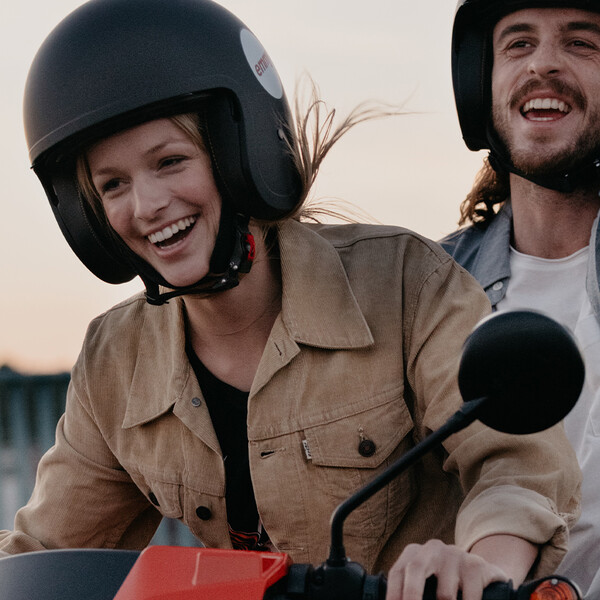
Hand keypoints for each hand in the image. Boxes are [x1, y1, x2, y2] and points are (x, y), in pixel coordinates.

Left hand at [386, 539, 507, 599]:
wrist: (484, 575)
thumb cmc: (447, 585)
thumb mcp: (427, 586)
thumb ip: (411, 593)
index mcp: (414, 554)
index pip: (396, 573)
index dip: (392, 594)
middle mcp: (432, 549)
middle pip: (415, 569)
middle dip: (411, 596)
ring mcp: (455, 554)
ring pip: (445, 595)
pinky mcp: (476, 565)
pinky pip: (469, 596)